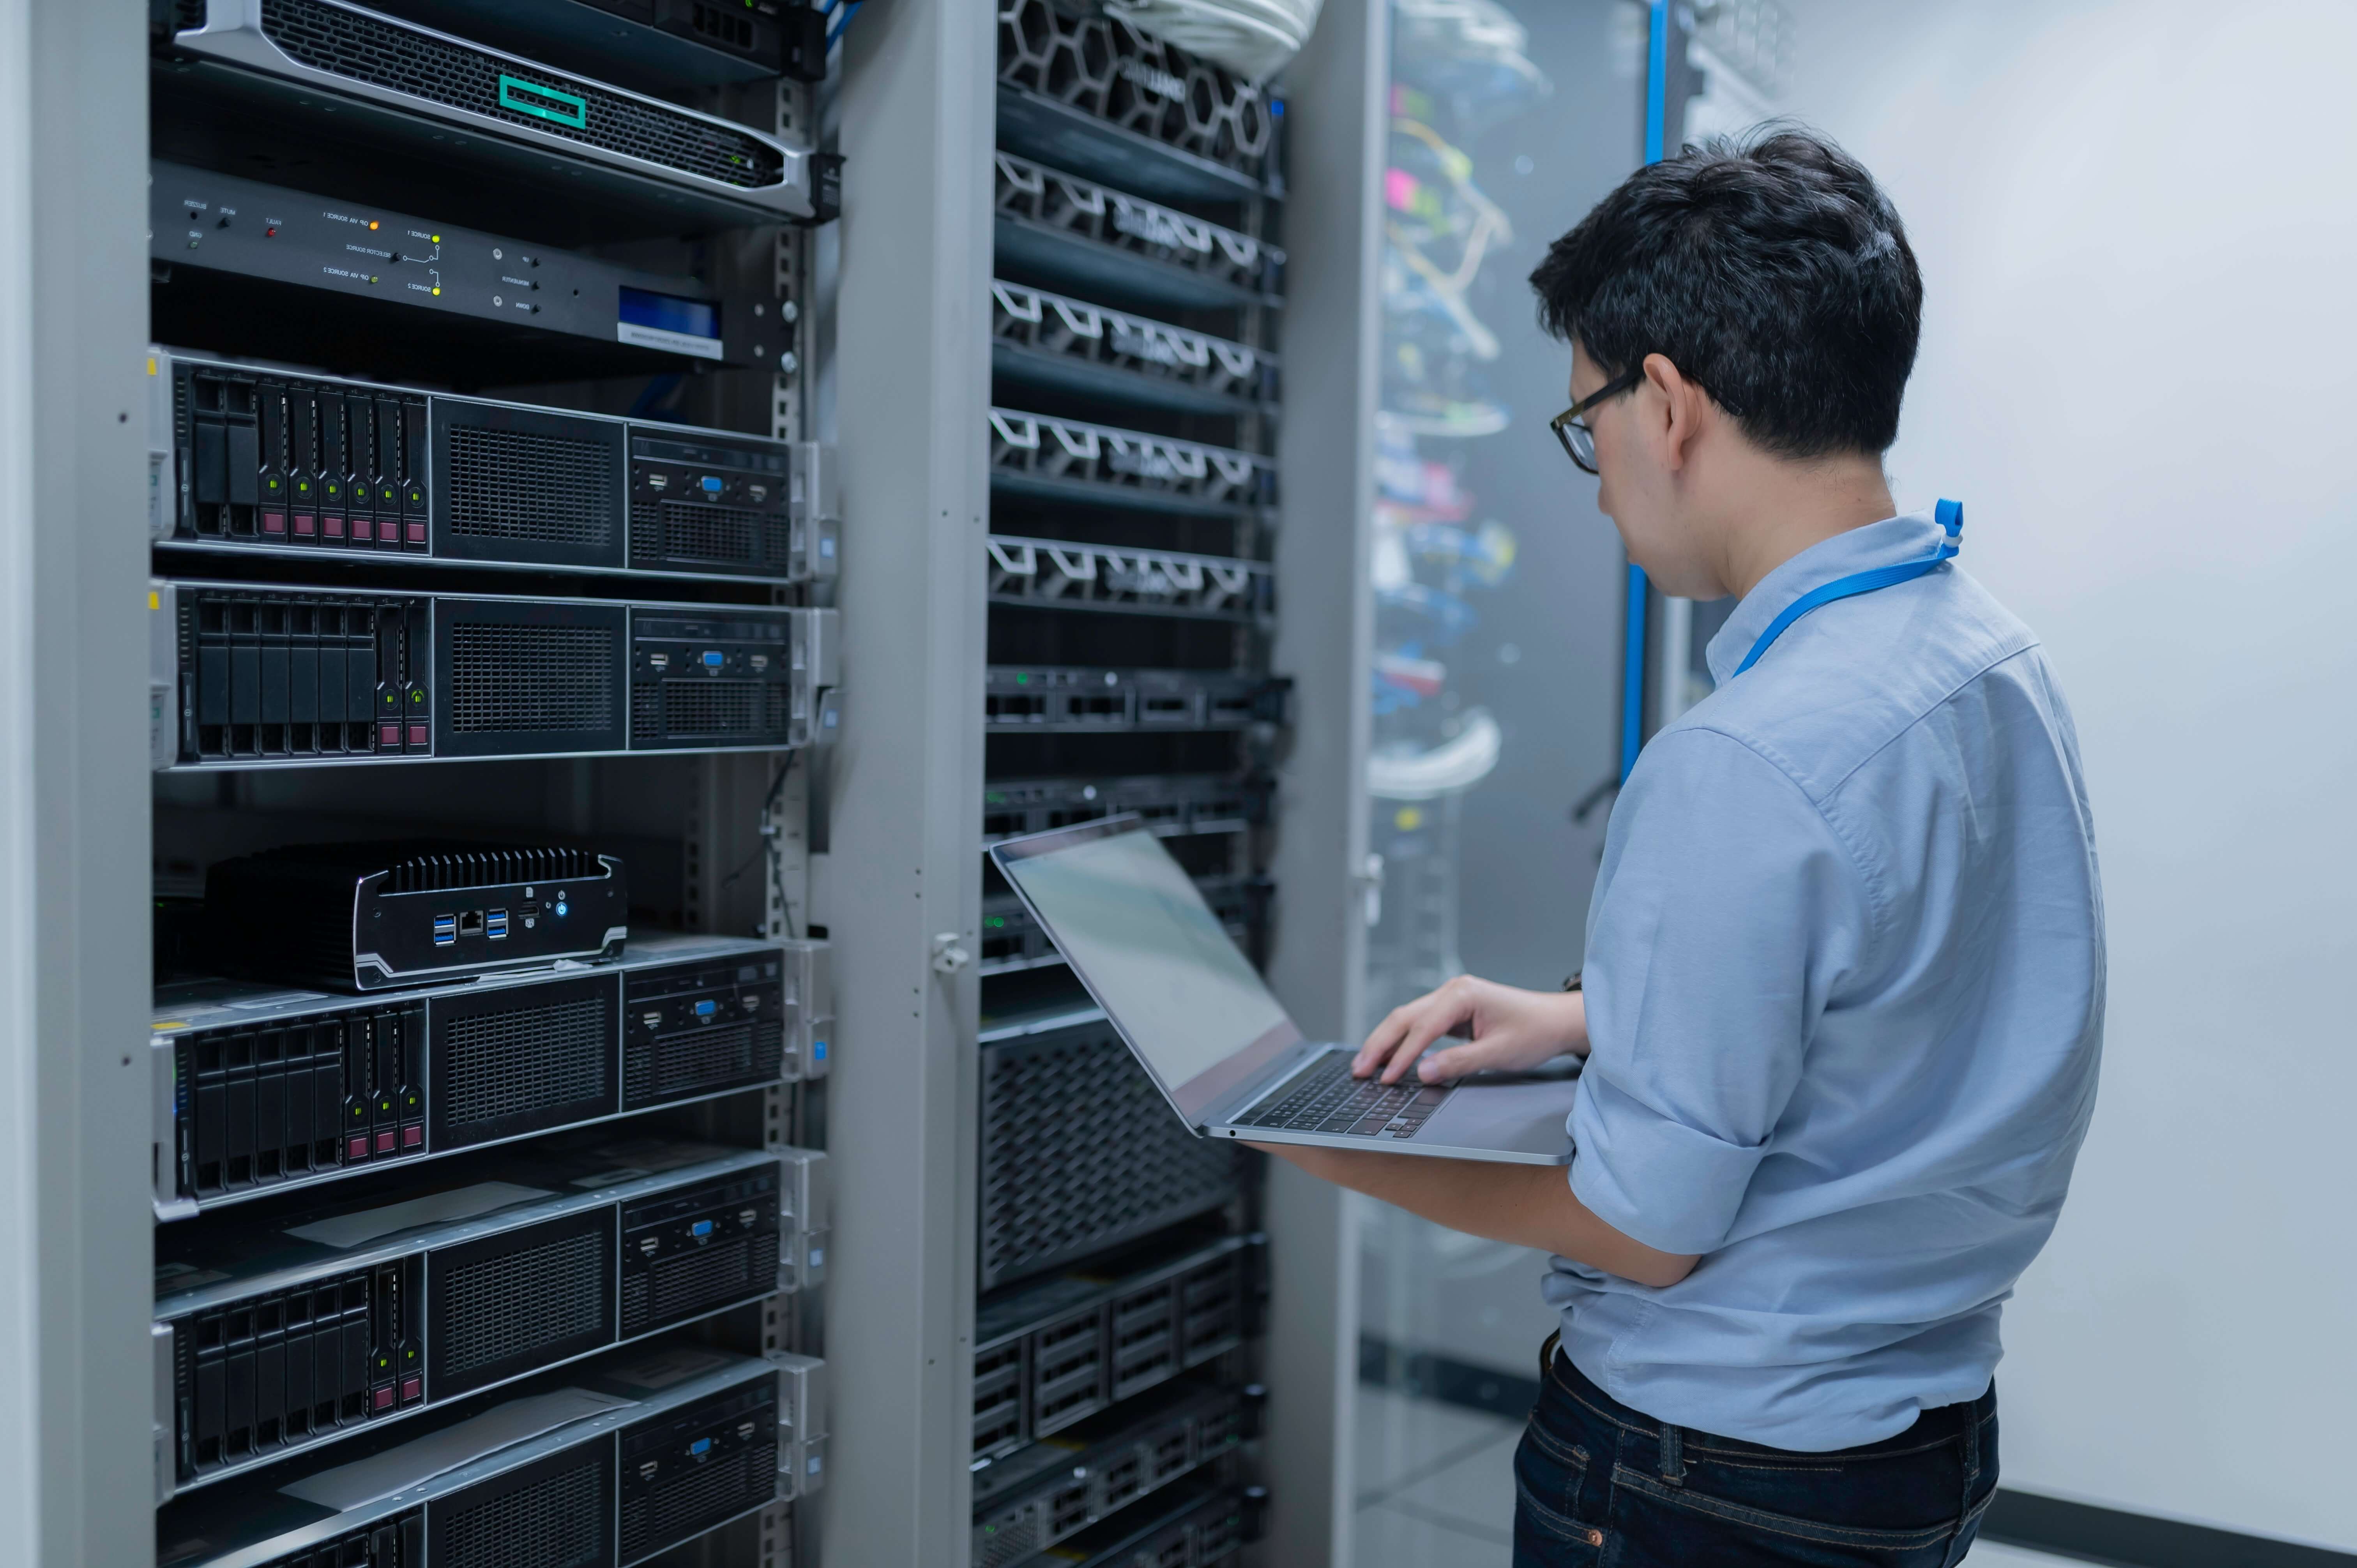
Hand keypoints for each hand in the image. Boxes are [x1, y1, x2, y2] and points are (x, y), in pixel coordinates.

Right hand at [1353, 975, 1588, 1084]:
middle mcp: (1452, 991)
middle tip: (1359, 1071)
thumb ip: (1458, 1062)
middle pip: (1404, 1017)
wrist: (1557, 1022)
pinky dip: (1403, 1041)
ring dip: (1386, 1042)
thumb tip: (1422, 1072)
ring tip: (1365, 1066)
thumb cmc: (1534, 1032)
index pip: (1422, 1027)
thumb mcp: (1498, 1052)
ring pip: (1408, 1019)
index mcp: (1462, 994)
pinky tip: (1390, 1057)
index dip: (1401, 1055)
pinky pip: (1421, 1025)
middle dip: (1379, 1044)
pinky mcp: (1454, 1011)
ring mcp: (1452, 999)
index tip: (1385, 1078)